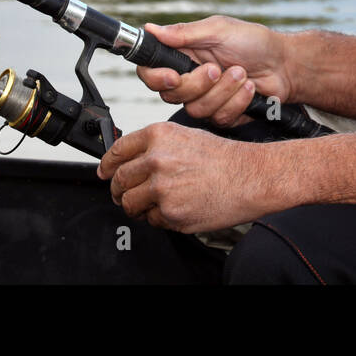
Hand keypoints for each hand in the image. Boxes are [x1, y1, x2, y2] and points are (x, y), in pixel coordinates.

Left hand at [97, 122, 278, 232]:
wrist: (250, 177)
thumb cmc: (223, 158)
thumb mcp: (186, 136)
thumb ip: (155, 145)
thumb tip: (129, 158)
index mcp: (158, 136)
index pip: (117, 152)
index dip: (107, 165)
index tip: (105, 173)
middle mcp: (157, 159)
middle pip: (119, 180)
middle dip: (119, 190)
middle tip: (125, 194)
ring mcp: (162, 187)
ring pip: (129, 203)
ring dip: (136, 207)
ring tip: (151, 205)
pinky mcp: (170, 212)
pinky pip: (151, 220)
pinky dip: (159, 218)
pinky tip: (175, 208)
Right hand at [138, 15, 292, 127]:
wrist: (285, 65)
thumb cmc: (254, 42)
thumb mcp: (219, 29)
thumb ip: (185, 33)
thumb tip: (151, 29)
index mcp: (184, 55)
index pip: (151, 71)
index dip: (156, 78)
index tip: (174, 76)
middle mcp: (190, 79)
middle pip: (171, 94)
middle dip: (197, 84)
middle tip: (218, 68)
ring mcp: (206, 99)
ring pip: (196, 109)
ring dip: (223, 91)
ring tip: (241, 73)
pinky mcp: (222, 115)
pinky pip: (219, 118)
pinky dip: (237, 102)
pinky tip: (250, 88)